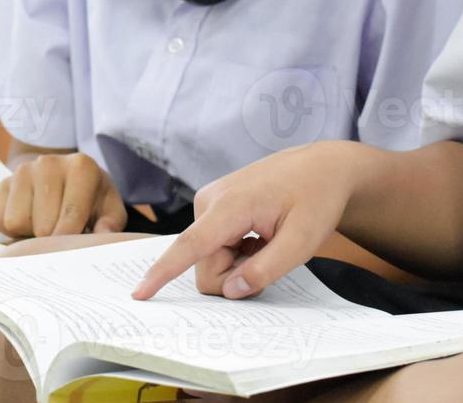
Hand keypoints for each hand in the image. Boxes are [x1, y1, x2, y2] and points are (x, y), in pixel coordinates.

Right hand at [0, 152, 127, 237]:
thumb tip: (103, 235)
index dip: (70, 239)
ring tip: (47, 222)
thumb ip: (110, 223)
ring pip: (17, 222)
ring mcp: (23, 171)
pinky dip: (12, 229)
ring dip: (30, 232)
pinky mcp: (3, 183)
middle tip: (62, 232)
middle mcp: (49, 163)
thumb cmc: (91, 197)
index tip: (70, 249)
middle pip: (42, 225)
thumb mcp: (109, 208)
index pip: (71, 214)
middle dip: (52, 237)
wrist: (65, 176)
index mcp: (81, 167)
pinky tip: (31, 218)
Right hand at [133, 141, 357, 300]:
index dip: (163, 273)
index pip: (190, 245)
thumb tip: (230, 291)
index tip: (139, 294)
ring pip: (209, 258)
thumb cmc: (317, 199)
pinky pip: (214, 246)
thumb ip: (266, 270)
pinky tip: (260, 235)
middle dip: (234, 274)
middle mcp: (211, 200)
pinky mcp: (213, 205)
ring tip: (268, 241)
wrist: (323, 167)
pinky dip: (237, 251)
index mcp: (231, 205)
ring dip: (239, 262)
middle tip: (270, 257)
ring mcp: (210, 201)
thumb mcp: (303, 241)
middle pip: (205, 265)